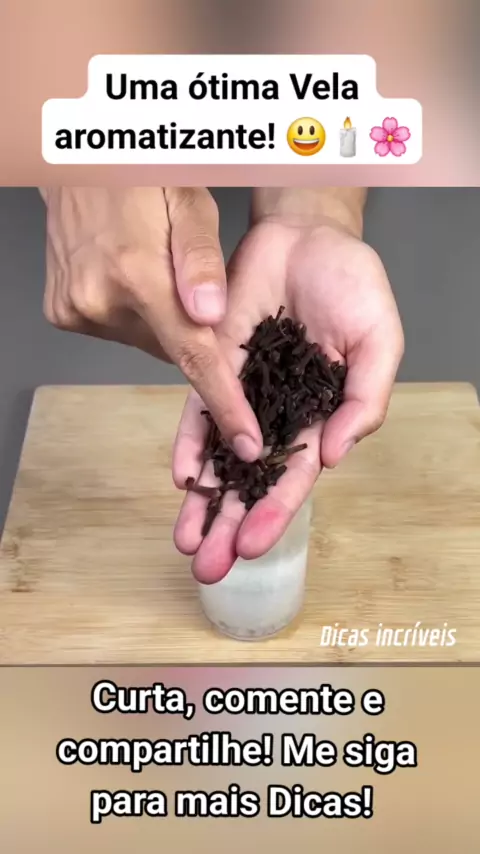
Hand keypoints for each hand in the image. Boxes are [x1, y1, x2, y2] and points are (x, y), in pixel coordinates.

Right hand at [41, 187, 261, 459]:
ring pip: (144, 339)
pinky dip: (133, 313)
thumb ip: (202, 262)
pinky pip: (117, 329)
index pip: (192, 357)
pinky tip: (131, 275)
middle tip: (191, 287)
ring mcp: (76, 308)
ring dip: (160, 320)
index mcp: (137, 275)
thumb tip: (211, 316)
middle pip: (169, 348)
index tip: (245, 440)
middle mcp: (99, 300)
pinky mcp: (62, 311)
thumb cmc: (139, 174)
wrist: (76, 162)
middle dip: (189, 330)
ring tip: (154, 268)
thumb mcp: (189, 202)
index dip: (224, 403)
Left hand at [173, 195, 403, 582]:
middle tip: (207, 569)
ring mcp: (243, 392)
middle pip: (251, 480)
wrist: (307, 236)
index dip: (275, 512)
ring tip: (186, 542)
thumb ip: (365, 399)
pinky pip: (197, 410)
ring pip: (220, 456)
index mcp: (322, 416)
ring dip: (204, 501)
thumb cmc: (353, 287)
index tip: (251, 547)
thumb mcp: (378, 342)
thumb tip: (335, 456)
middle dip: (229, 523)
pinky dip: (190, 444)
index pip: (296, 475)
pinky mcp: (213, 365)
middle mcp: (279, 414)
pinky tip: (182, 478)